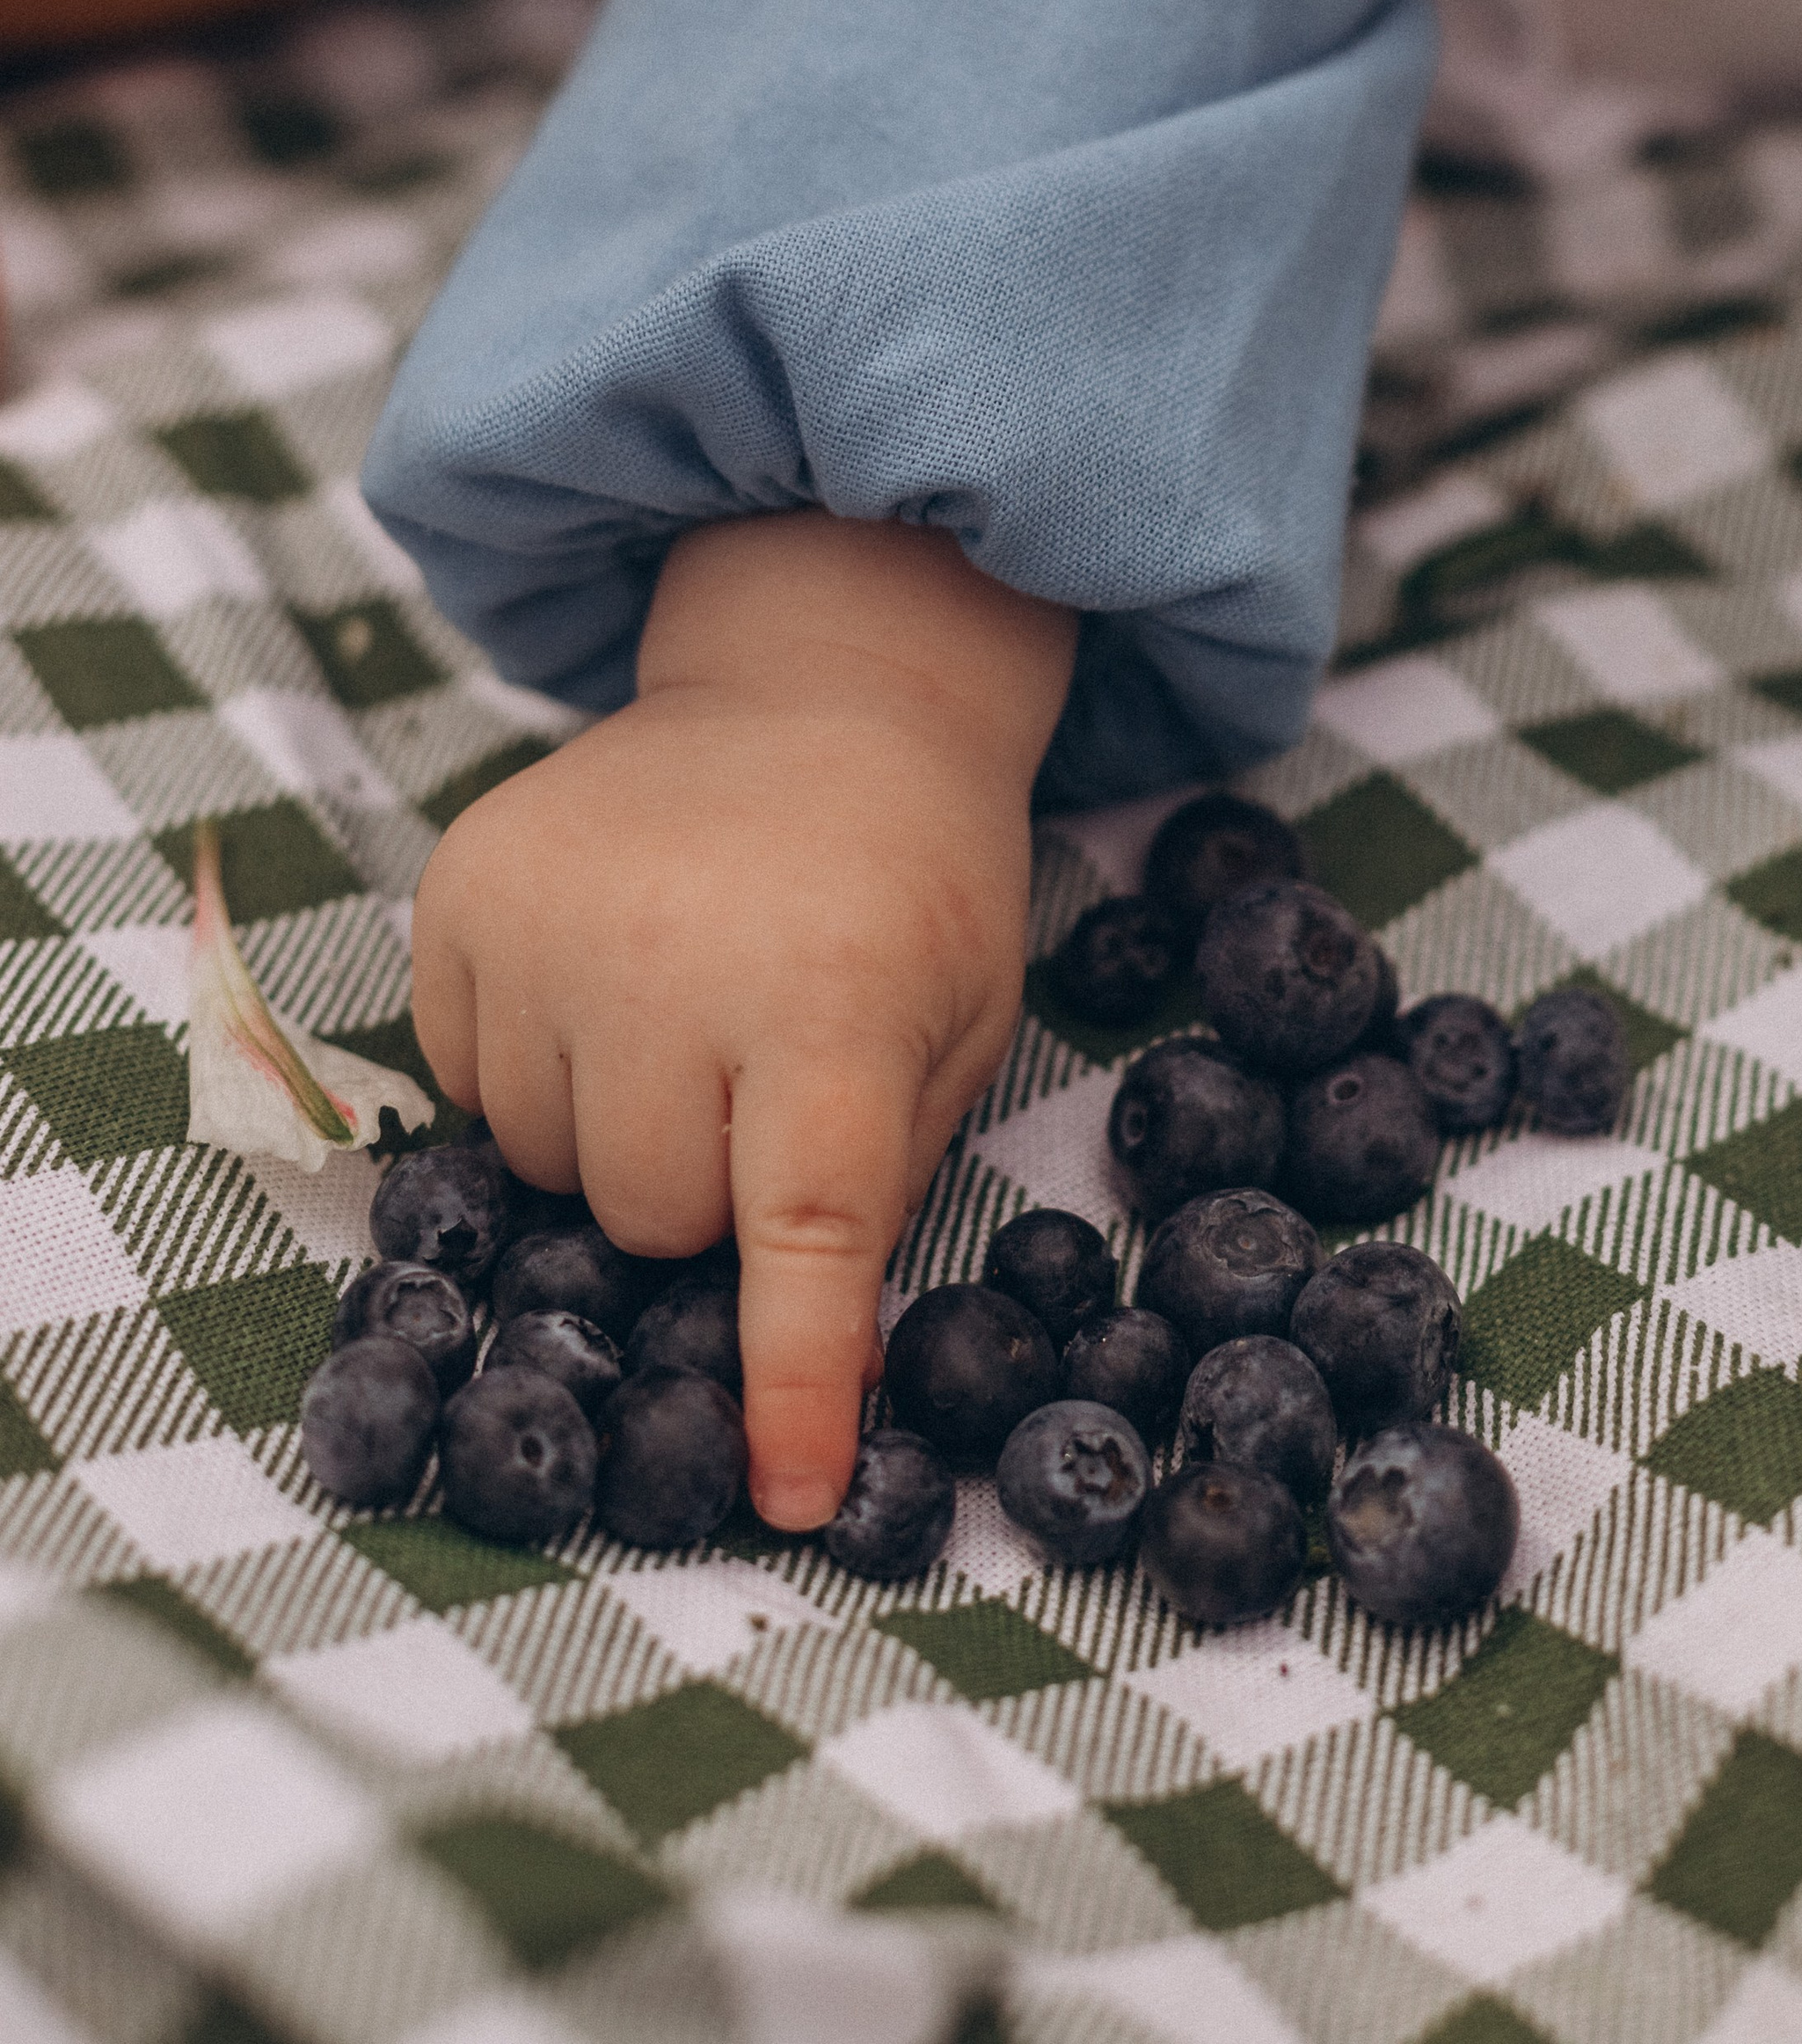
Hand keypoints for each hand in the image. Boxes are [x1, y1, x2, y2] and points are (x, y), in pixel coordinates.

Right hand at [410, 514, 1075, 1526]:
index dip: (792, 1375)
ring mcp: (546, 918)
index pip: (799, 1232)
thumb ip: (883, 1193)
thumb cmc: (916, 885)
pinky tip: (607, 980)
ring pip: (539, 1164)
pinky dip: (529, 1067)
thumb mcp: (961, 1030)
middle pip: (645, 1217)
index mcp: (830, 1001)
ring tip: (684, 1018)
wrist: (824, 690)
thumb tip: (816, 1393)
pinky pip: (459, 1081)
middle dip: (701, 1199)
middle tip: (759, 1089)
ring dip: (609, 1135)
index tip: (787, 1493)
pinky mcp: (459, 889)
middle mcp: (671, 959)